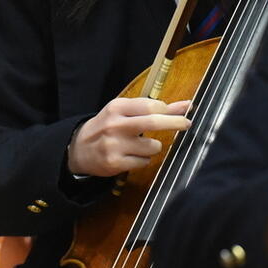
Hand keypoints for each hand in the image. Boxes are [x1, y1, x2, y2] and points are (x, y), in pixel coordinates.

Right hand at [67, 97, 191, 176]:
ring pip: (152, 146)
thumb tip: (186, 105)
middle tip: (187, 123)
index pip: (150, 105)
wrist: (79, 149)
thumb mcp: (125, 111)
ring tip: (142, 145)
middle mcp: (115, 124)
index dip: (166, 110)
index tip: (171, 112)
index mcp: (117, 107)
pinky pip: (144, 162)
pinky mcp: (115, 163)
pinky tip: (132, 156)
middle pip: (153, 122)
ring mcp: (114, 145)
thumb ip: (154, 108)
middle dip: (175, 122)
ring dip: (155, 147)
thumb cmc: (108, 126)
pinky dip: (144, 159)